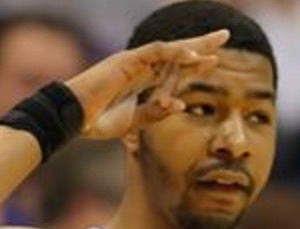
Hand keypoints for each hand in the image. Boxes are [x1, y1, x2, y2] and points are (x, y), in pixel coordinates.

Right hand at [64, 30, 229, 138]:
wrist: (74, 119)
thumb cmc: (97, 121)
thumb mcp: (134, 121)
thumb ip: (156, 112)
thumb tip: (181, 105)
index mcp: (143, 82)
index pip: (174, 69)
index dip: (195, 65)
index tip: (215, 61)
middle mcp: (141, 68)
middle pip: (177, 53)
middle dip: (201, 44)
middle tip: (225, 35)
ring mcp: (134, 62)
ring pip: (170, 49)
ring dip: (195, 45)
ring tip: (218, 40)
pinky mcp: (127, 61)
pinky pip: (156, 52)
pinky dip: (175, 53)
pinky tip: (194, 55)